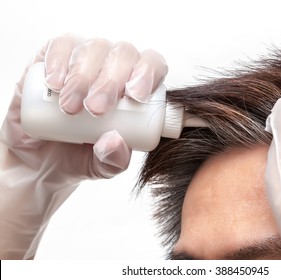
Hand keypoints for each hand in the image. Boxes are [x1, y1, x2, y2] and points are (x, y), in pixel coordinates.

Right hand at [0, 35, 167, 258]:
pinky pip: (56, 45)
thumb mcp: (106, 165)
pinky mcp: (48, 67)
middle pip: (121, 51)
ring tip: (77, 106)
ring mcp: (78, 66)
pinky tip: (57, 82)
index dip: (148, 71)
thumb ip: (117, 158)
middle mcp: (107, 72)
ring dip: (85, 72)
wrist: (43, 165)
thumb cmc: (80, 160)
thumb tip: (117, 141)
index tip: (137, 96)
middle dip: (112, 77)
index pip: (149, 64)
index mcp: (130, 89)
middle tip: (100, 109)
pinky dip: (58, 58)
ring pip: (90, 46)